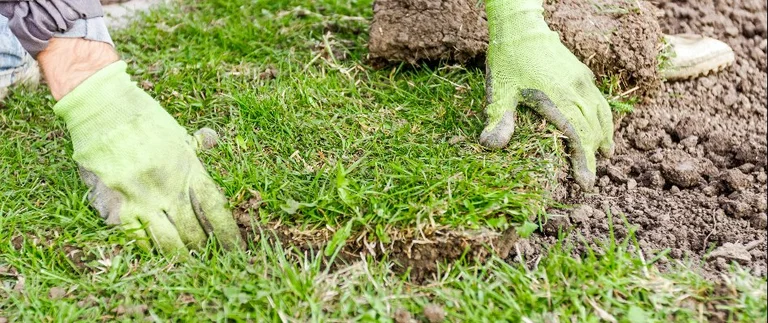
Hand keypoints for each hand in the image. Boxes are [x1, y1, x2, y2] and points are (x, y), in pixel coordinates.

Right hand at [54, 61, 242, 256]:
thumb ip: (198, 143)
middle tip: (213, 260)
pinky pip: (136, 237)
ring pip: (167, 241)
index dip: (228, 233)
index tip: (237, 249)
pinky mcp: (116, 204)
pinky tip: (157, 255)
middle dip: (205, 249)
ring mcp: (142, 198)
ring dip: (180, 255)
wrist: (102, 109)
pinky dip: (148, 248)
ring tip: (190, 264)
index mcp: (189, 169)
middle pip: (194, 230)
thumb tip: (213, 141)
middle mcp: (169, 187)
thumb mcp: (176, 131)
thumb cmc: (142, 119)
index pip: (215, 209)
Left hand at [480, 0, 613, 189]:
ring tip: (605, 154)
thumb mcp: (499, 90)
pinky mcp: (582, 73)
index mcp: (558, 99)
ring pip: (602, 114)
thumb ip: (499, 119)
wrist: (521, 26)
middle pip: (594, 129)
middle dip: (593, 155)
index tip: (585, 183)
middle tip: (591, 177)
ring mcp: (582, 81)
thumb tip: (490, 146)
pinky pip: (599, 100)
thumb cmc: (508, 59)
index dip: (583, 162)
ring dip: (604, 135)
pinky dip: (603, 117)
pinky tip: (600, 124)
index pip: (579, 137)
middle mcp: (576, 91)